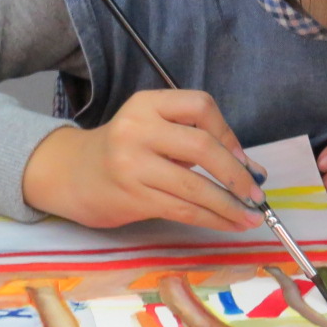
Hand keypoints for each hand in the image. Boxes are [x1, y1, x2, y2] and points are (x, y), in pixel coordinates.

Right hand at [22, 89, 267, 231]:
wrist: (70, 174)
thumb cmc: (125, 150)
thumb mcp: (155, 129)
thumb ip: (199, 140)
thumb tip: (254, 170)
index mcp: (147, 103)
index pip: (200, 106)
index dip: (228, 133)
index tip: (244, 159)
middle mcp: (138, 129)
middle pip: (202, 147)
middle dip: (236, 174)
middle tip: (256, 194)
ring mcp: (131, 164)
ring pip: (194, 186)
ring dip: (229, 205)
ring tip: (251, 218)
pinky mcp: (131, 196)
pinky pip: (181, 209)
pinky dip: (211, 218)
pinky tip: (228, 223)